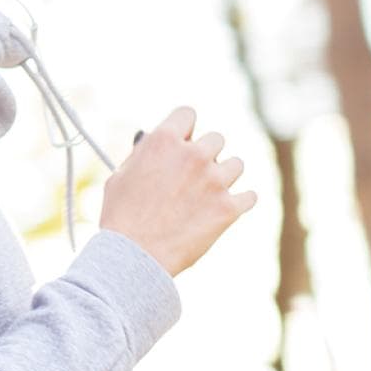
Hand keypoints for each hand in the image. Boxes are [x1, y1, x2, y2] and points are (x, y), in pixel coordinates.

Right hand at [100, 106, 257, 276]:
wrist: (134, 257)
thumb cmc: (120, 217)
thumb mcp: (120, 175)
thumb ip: (143, 154)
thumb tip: (152, 142)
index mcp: (164, 140)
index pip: (188, 114)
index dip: (185, 128)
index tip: (183, 141)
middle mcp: (193, 154)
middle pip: (216, 139)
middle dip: (206, 154)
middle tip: (194, 174)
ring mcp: (214, 181)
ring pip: (236, 164)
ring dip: (225, 175)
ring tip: (210, 193)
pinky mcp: (228, 208)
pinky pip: (250, 196)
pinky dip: (240, 202)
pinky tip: (228, 208)